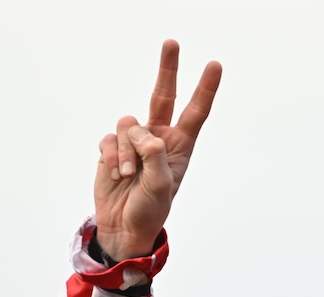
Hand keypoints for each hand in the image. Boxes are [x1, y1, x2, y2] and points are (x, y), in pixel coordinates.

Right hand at [94, 39, 221, 259]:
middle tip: (172, 42)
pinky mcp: (111, 148)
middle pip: (163, 96)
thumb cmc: (150, 209)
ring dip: (126, 151)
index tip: (215, 65)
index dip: (205, 89)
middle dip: (167, 69)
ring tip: (128, 175)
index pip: (195, 112)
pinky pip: (109, 139)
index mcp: (180, 146)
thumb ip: (155, 156)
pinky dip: (110, 156)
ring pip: (128, 124)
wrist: (123, 226)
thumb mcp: (161, 187)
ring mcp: (133, 142)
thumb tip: (143, 134)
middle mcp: (158, 138)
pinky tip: (115, 174)